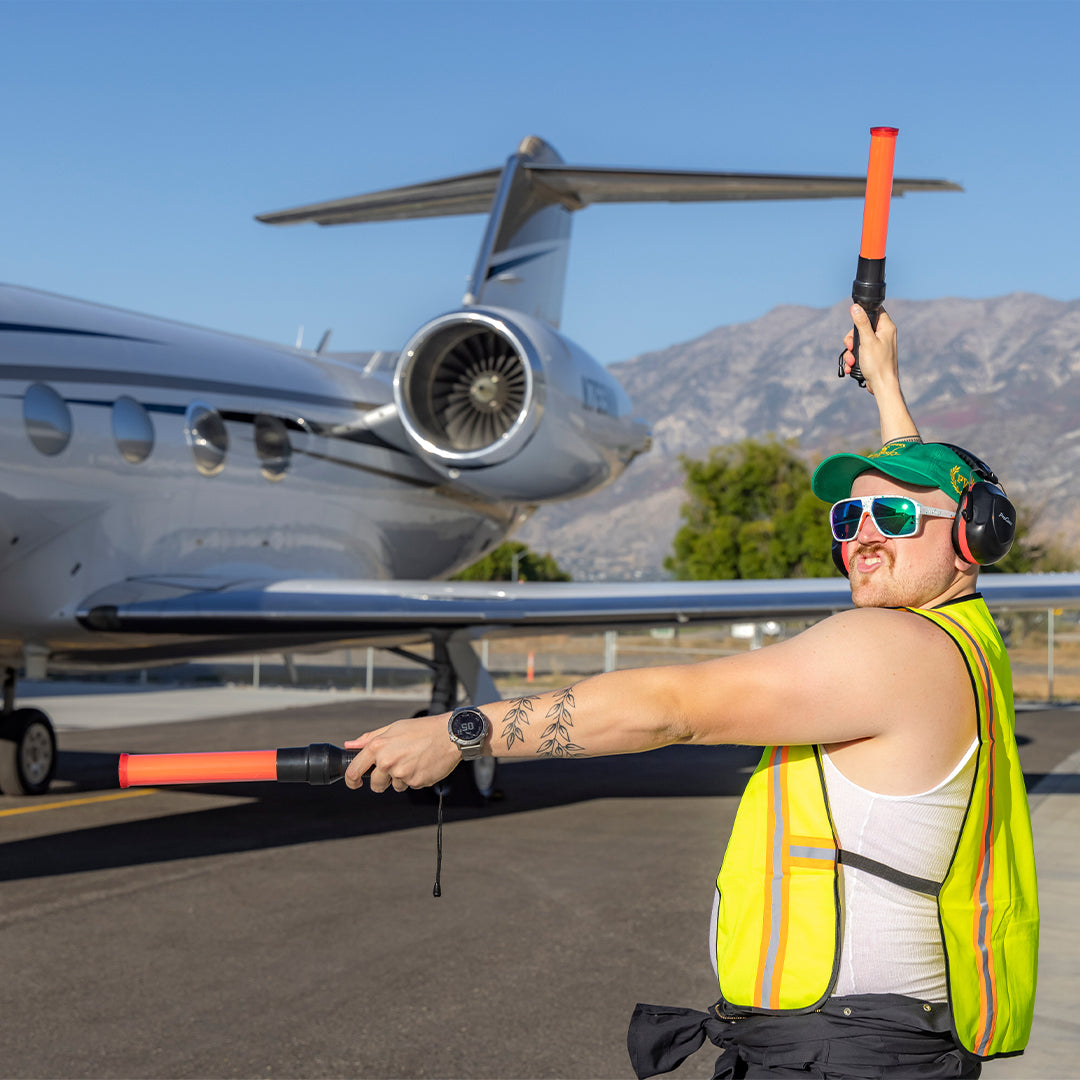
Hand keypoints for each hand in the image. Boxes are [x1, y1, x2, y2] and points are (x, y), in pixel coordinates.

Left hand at [343, 714, 459, 792]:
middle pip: (375, 784)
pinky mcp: (415, 782)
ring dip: (401, 778)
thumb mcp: (394, 727)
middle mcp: (387, 761)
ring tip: (413, 760)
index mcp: (378, 746)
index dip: (351, 780)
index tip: (354, 782)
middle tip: (396, 767)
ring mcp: (401, 774)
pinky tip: (422, 765)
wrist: (449, 735)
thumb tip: (350, 745)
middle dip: (381, 780)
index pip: (354, 770)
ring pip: (394, 785)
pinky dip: (414, 778)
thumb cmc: (422, 729)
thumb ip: (369, 738)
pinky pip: (409, 786)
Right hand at [840, 305, 898, 397]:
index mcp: (886, 327)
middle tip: (850, 346)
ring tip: (851, 361)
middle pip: (863, 327)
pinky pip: (860, 351)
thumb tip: (855, 307)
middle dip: (852, 339)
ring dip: (851, 351)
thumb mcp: (867, 341)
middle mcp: (884, 334)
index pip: (875, 311)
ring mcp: (878, 345)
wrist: (883, 385)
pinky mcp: (873, 355)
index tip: (855, 324)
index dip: (863, 314)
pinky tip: (851, 366)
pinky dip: (854, 358)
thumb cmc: (878, 364)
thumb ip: (861, 323)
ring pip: (859, 340)